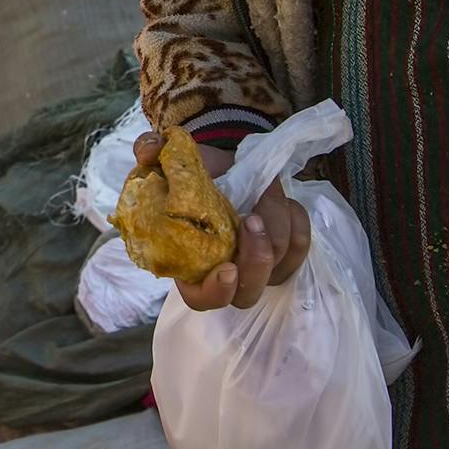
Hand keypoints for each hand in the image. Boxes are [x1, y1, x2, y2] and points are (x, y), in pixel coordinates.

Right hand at [133, 133, 310, 311]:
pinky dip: (296, 222)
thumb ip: (151, 152)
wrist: (223, 163)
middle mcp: (225, 273)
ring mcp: (257, 267)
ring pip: (278, 267)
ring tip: (265, 191)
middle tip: (251, 219)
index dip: (215, 291)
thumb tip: (148, 150)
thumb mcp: (165, 159)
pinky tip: (283, 200)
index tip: (226, 269)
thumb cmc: (190, 173)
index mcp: (190, 264)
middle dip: (256, 260)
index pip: (201, 298)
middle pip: (247, 293)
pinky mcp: (284, 252)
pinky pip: (300, 248)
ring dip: (277, 227)